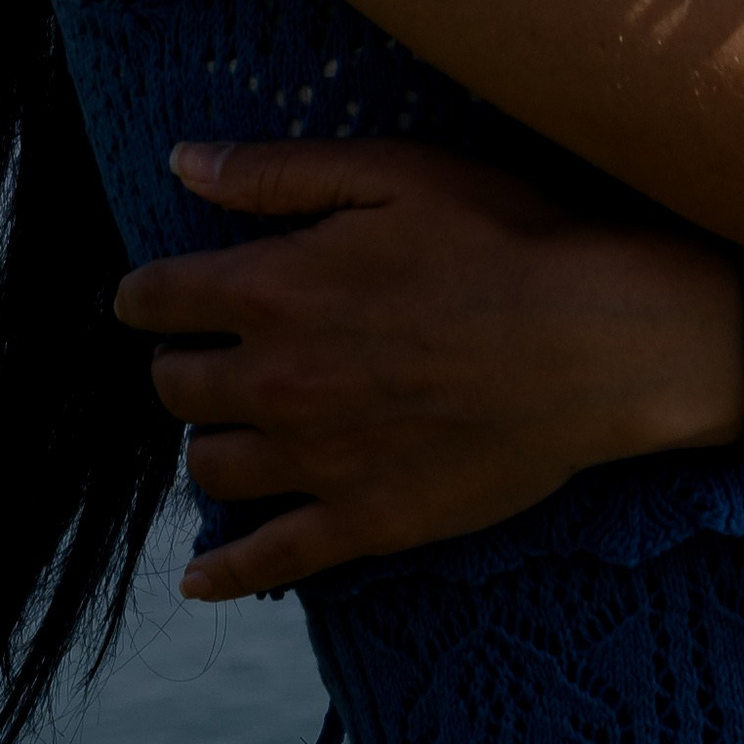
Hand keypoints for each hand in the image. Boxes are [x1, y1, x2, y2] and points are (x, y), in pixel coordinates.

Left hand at [111, 138, 743, 600]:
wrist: (596, 341)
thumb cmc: (500, 238)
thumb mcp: (387, 172)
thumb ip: (275, 172)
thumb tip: (181, 163)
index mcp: (271, 289)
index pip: (156, 299)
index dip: (148, 294)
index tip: (156, 296)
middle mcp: (275, 383)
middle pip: (175, 387)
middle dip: (181, 365)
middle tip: (211, 354)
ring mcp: (318, 462)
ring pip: (211, 469)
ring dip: (210, 443)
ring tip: (236, 427)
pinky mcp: (367, 524)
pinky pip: (270, 562)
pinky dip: (225, 573)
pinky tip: (199, 580)